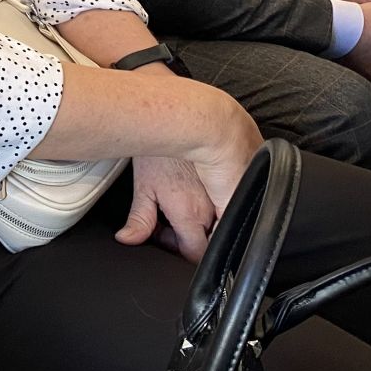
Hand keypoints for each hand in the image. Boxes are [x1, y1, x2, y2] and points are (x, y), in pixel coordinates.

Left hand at [118, 100, 262, 259]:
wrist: (195, 116)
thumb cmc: (165, 150)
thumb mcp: (144, 185)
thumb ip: (139, 218)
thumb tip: (129, 239)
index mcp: (190, 216)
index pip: (195, 254)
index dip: (179, 250)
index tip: (167, 235)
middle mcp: (212, 210)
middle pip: (208, 238)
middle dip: (192, 232)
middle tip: (171, 213)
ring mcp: (229, 195)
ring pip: (221, 218)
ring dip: (206, 213)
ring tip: (186, 193)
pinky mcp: (242, 178)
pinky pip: (238, 197)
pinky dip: (222, 194)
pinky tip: (206, 178)